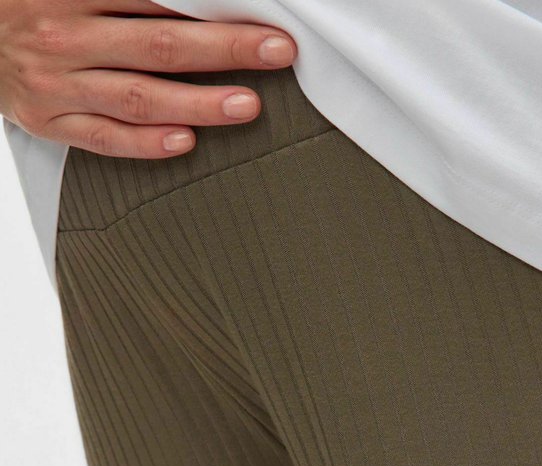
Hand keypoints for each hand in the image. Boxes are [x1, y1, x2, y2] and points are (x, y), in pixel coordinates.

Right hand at [0, 0, 296, 157]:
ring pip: (139, 96)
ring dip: (199, 103)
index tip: (263, 16)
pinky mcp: (48, 120)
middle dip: (226, 48)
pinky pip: (105, 138)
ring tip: (246, 105)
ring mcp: (57, 82)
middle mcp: (66, 36)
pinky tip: (187, 142)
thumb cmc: (31, 4)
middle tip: (276, 52)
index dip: (213, 8)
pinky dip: (147, 143)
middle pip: (160, 44)